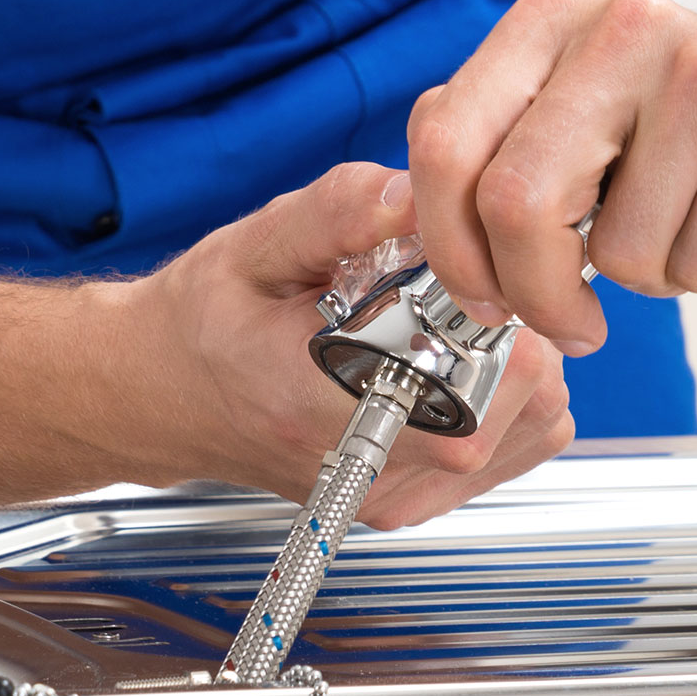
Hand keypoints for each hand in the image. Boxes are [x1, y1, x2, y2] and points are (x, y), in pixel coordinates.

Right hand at [132, 162, 572, 528]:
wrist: (162, 394)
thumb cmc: (202, 323)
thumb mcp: (253, 246)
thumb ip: (337, 213)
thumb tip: (417, 191)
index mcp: (320, 404)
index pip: (474, 380)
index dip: (493, 310)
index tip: (460, 274)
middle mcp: (364, 467)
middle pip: (524, 401)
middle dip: (514, 327)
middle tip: (455, 292)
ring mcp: (389, 496)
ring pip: (533, 427)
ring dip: (519, 363)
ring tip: (451, 328)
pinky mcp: (406, 504)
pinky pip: (514, 452)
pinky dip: (509, 401)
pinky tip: (455, 368)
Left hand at [406, 0, 696, 352]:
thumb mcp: (576, 132)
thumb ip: (492, 159)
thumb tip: (412, 223)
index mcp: (551, 23)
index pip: (445, 143)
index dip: (448, 244)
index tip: (477, 291)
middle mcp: (621, 29)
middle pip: (513, 202)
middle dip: (531, 292)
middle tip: (564, 318)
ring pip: (611, 249)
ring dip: (643, 277)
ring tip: (684, 224)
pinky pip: (692, 265)